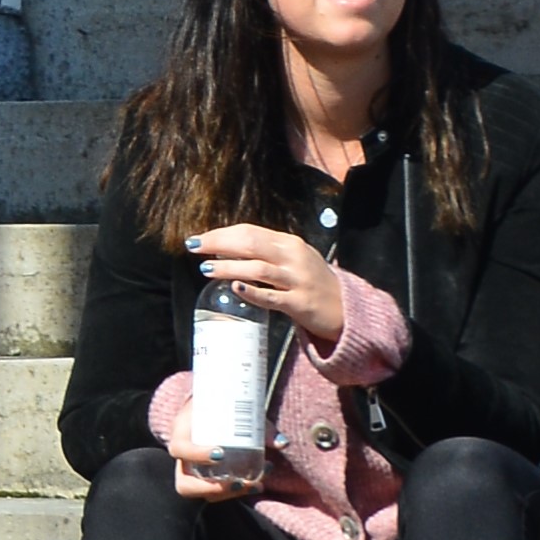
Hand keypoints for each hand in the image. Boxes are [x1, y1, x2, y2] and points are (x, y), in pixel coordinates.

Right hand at [165, 402, 264, 502]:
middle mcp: (182, 456)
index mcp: (181, 431)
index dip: (196, 455)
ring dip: (226, 494)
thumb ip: (259, 425)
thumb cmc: (221, 404)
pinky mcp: (202, 477)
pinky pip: (212, 492)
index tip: (220, 454)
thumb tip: (281, 443)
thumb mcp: (237, 406)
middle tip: (238, 482)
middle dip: (211, 488)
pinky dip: (234, 492)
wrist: (210, 404)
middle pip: (185, 484)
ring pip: (200, 493)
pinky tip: (256, 485)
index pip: (179, 448)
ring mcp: (190, 470)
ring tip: (253, 485)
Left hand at [188, 222, 344, 349]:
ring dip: (229, 267)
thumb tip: (226, 250)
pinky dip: (252, 292)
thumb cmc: (312, 283)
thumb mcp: (293, 260)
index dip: (222, 233)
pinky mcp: (299, 303)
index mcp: (289, 243)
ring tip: (205, 268)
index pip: (251, 231)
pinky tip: (235, 288)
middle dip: (219, 243)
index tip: (199, 238)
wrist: (345, 308)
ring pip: (258, 269)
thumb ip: (265, 254)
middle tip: (194, 247)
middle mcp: (293, 257)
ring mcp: (297, 280)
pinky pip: (272, 297)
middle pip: (251, 243)